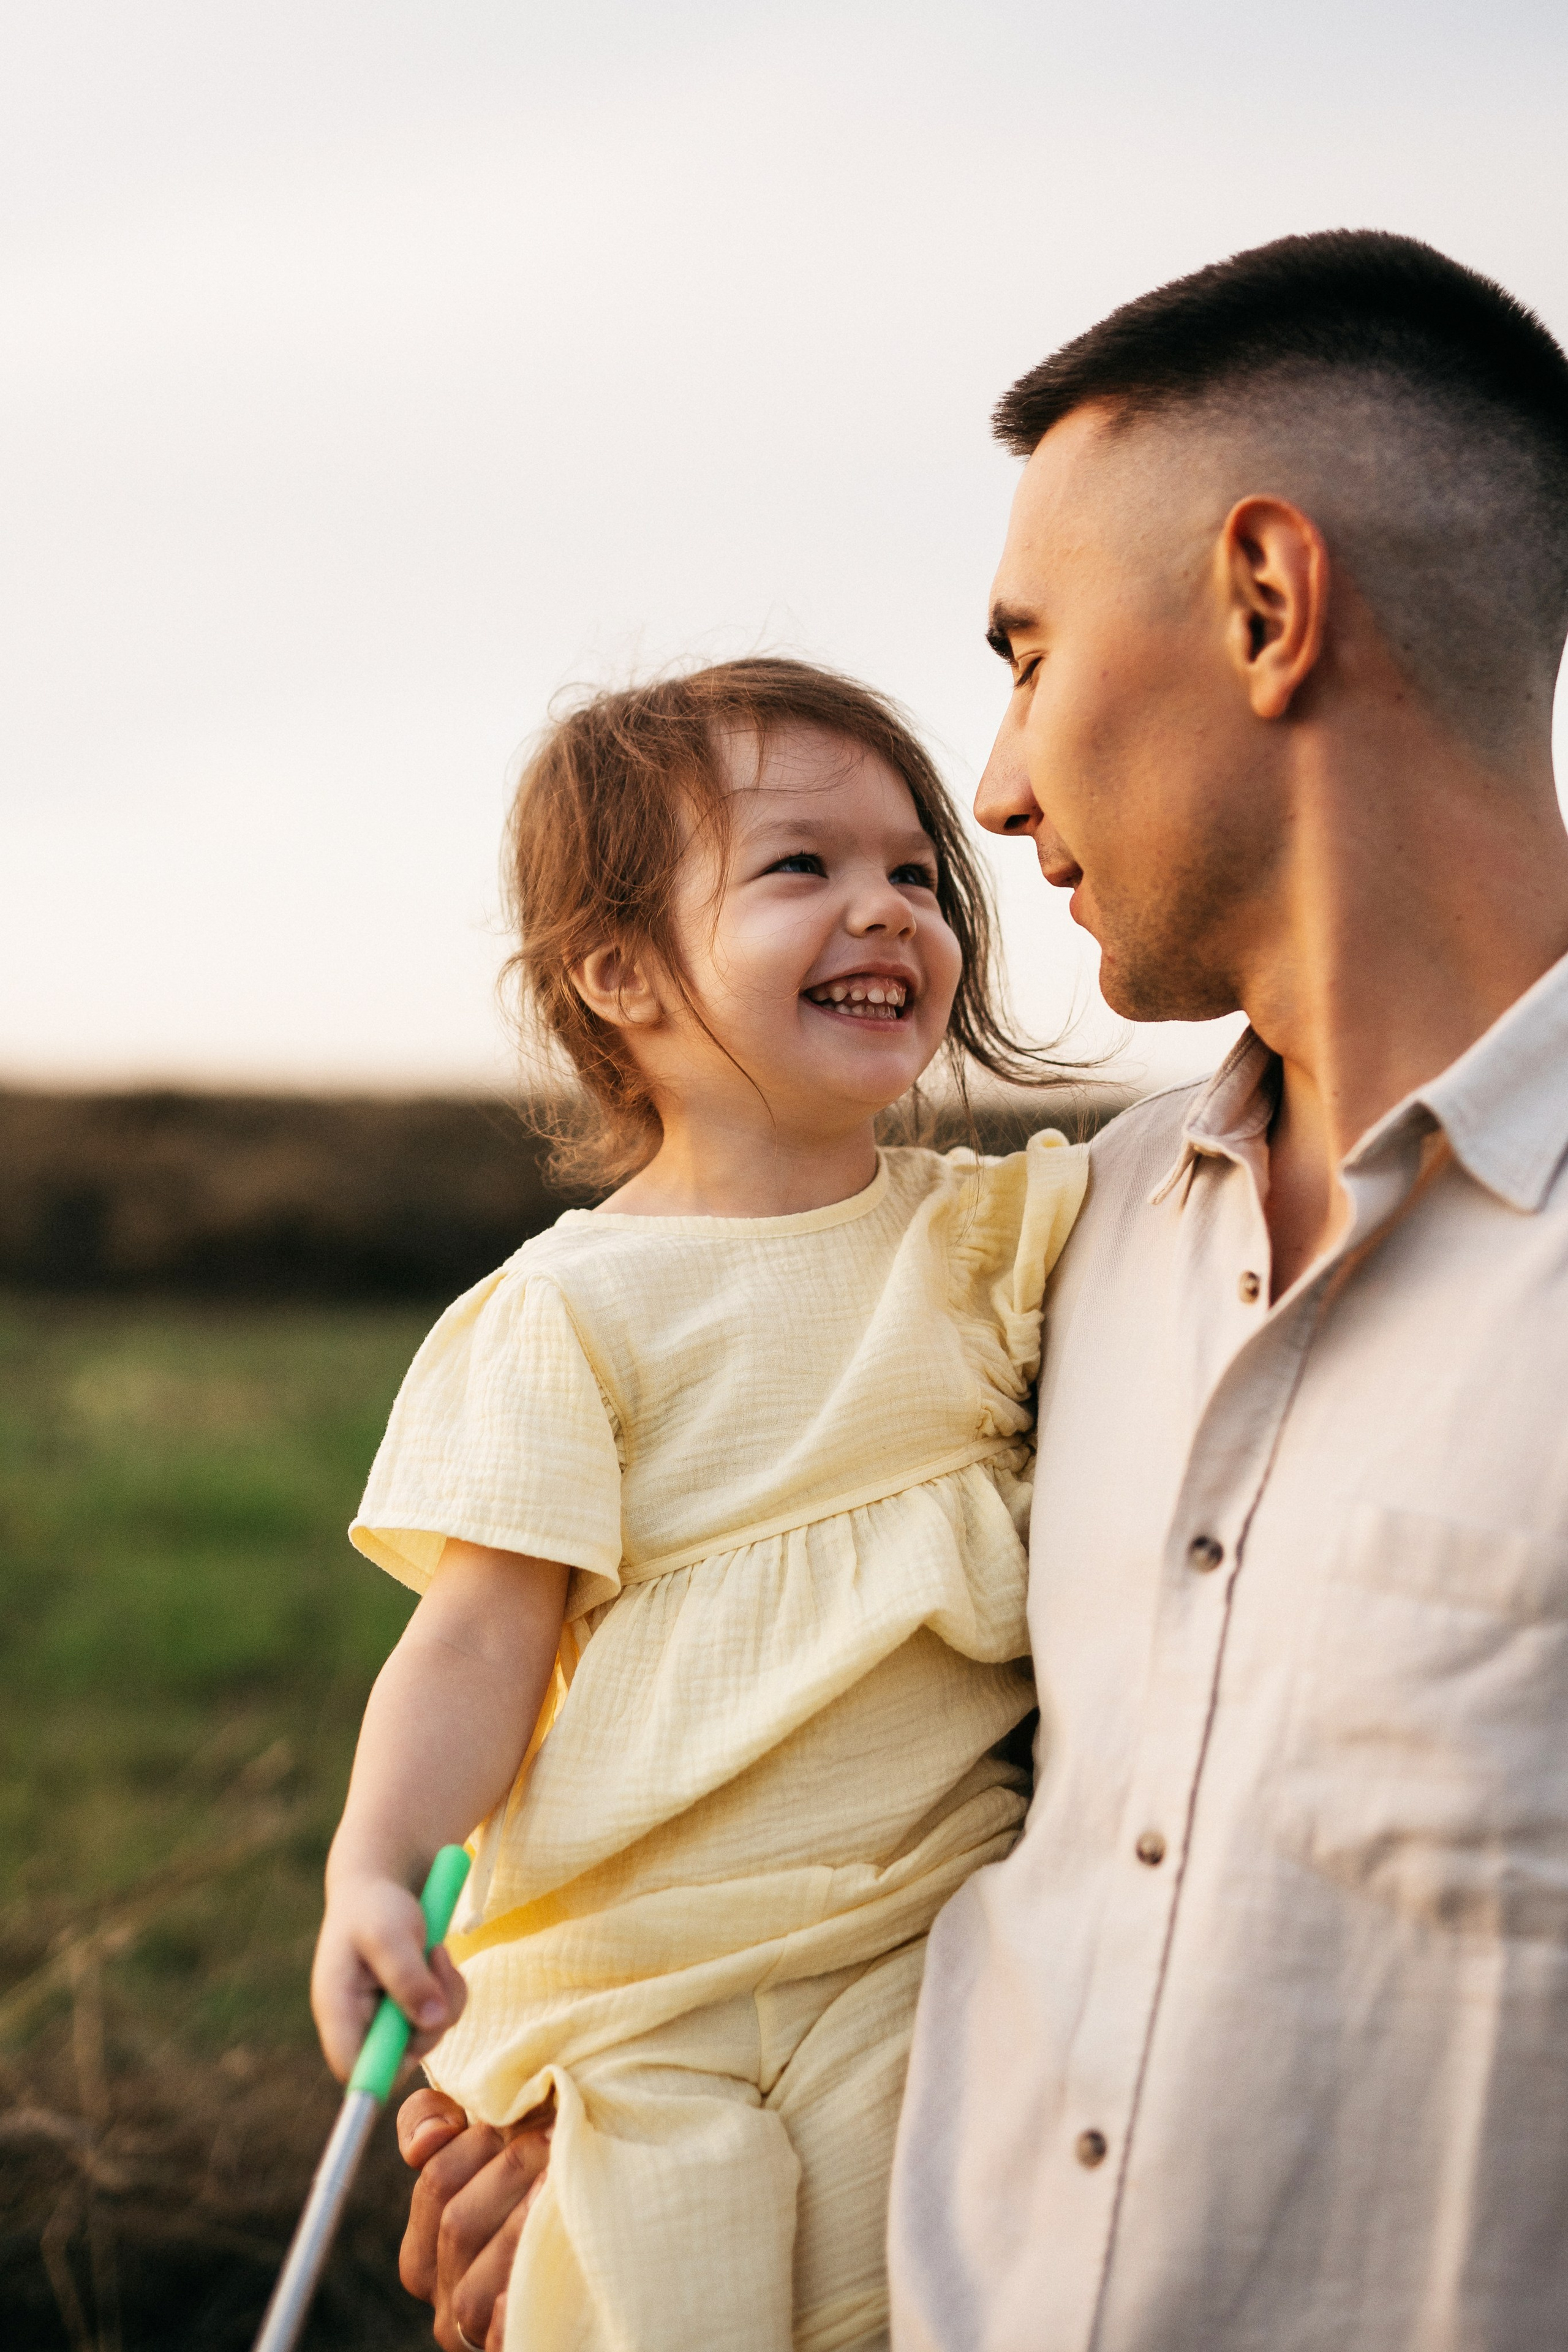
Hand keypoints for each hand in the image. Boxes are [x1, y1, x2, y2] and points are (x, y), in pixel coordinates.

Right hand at [310, 1872, 467, 2081]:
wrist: (384, 1884)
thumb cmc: (375, 1906)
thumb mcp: (389, 1933)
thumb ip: (407, 1976)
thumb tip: (432, 2022)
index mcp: (337, 2009)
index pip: (351, 2067)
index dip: (378, 2074)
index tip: (412, 2052)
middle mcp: (359, 2023)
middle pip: (401, 2057)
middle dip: (429, 2016)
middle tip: (435, 1962)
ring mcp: (386, 2020)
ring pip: (429, 2035)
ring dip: (444, 1994)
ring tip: (433, 1950)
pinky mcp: (410, 2010)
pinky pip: (442, 2017)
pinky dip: (450, 1988)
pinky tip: (437, 1956)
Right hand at [398, 2087, 554, 2351]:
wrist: (576, 2268)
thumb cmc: (521, 2187)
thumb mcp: (475, 2144)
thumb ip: (429, 2117)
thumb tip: (431, 2137)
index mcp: (422, 2248)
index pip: (437, 2180)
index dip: (482, 2140)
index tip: (531, 2110)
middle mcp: (440, 2293)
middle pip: (459, 2223)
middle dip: (511, 2169)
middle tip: (556, 2134)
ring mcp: (472, 2330)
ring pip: (474, 2284)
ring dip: (519, 2226)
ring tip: (560, 2180)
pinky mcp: (509, 2347)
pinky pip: (500, 2338)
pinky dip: (513, 2308)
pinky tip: (543, 2264)